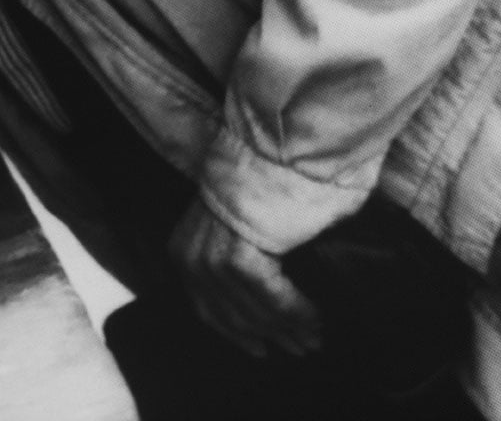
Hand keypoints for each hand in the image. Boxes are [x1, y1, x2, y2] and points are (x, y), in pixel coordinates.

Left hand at [168, 196, 321, 358]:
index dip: (239, 333)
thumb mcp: (231, 223)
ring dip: (289, 330)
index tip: (262, 349)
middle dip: (270, 336)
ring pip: (255, 312)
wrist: (270, 150)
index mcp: (183, 251)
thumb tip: (257, 294)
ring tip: (315, 340)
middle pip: (232, 316)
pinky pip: (273, 299)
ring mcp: (213, 261)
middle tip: (301, 349)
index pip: (208, 309)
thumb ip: (238, 257)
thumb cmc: (258, 183)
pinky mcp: (240, 260)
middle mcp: (191, 259)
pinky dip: (298, 312)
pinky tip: (317, 320)